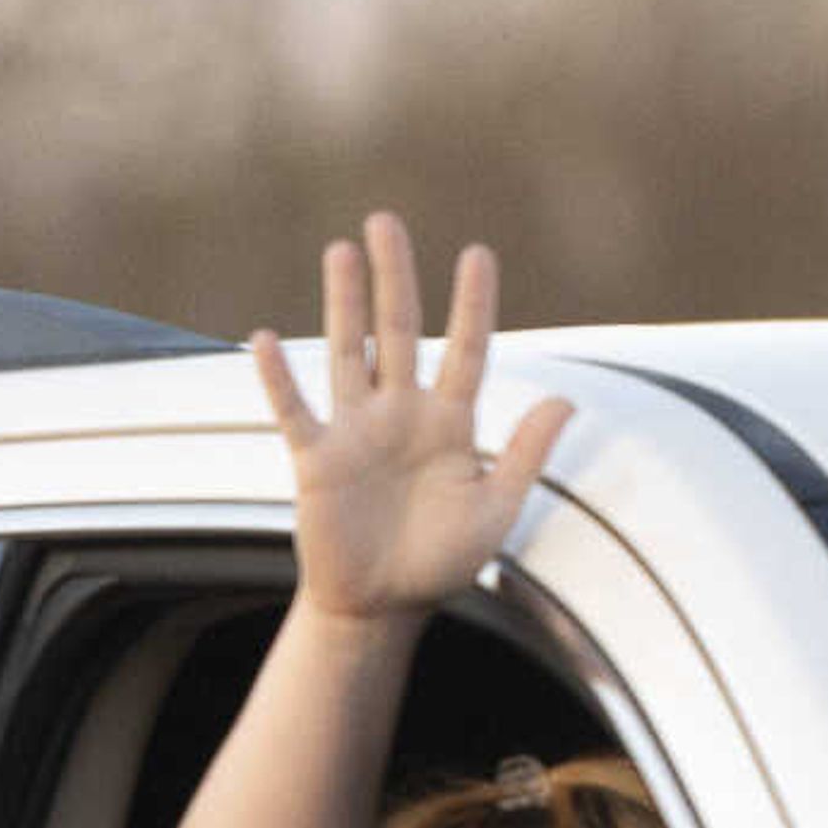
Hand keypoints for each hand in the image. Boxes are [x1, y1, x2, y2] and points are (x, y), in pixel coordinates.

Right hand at [253, 213, 571, 627]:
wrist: (383, 606)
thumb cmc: (441, 561)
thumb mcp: (496, 509)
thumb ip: (526, 454)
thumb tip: (564, 399)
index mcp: (451, 423)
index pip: (468, 349)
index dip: (473, 304)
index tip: (478, 252)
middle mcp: (401, 414)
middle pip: (398, 331)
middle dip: (394, 277)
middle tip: (385, 220)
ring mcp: (355, 431)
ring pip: (348, 352)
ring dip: (344, 303)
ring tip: (340, 251)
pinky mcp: (315, 459)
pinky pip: (294, 410)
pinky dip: (279, 378)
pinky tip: (263, 338)